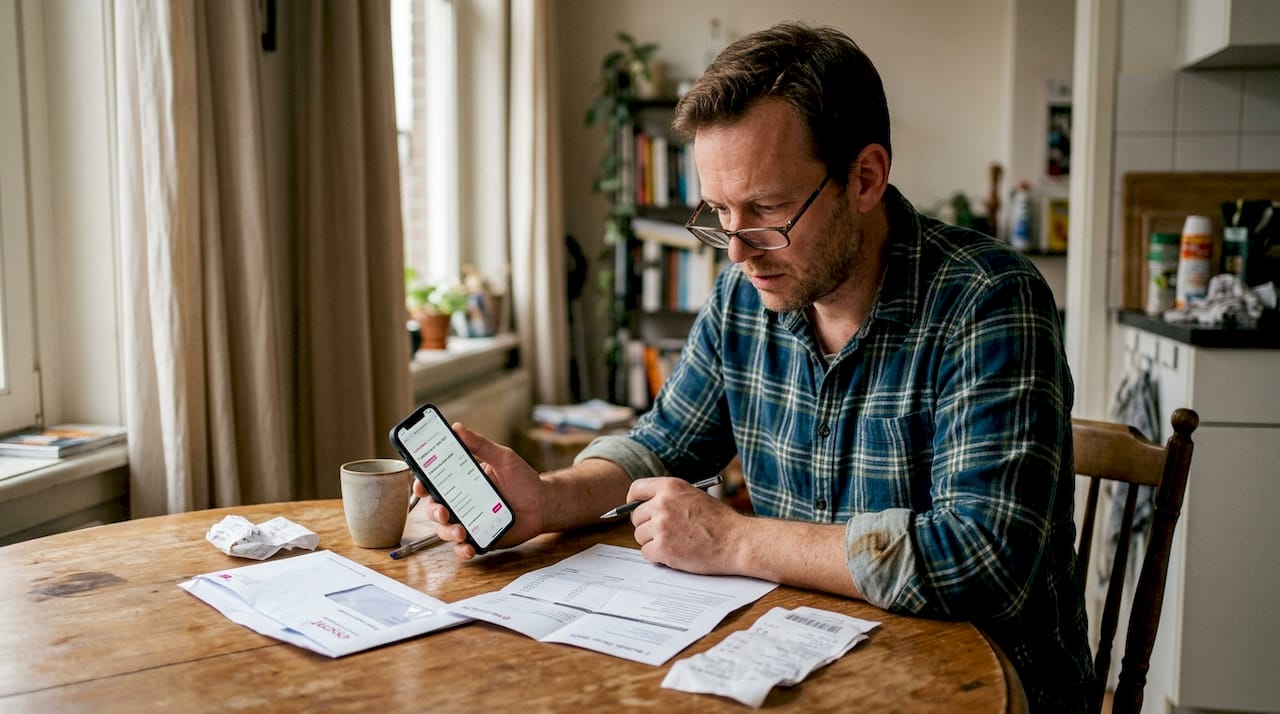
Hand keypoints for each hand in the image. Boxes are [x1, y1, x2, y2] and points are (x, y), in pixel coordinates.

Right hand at [413, 422, 545, 560]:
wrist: (543, 504)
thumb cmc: (523, 480)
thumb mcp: (503, 458)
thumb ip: (481, 445)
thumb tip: (458, 428)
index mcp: (461, 481)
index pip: (434, 483)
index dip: (421, 485)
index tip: (420, 486)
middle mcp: (461, 502)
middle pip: (434, 508)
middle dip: (433, 511)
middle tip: (443, 511)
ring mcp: (469, 521)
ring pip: (445, 530)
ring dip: (447, 532)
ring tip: (460, 532)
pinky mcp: (479, 538)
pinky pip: (463, 547)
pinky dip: (462, 550)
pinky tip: (468, 548)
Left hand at [628, 476, 742, 574]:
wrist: (736, 542)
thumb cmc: (719, 521)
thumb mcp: (693, 496)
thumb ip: (669, 497)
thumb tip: (645, 507)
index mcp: (670, 487)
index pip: (636, 489)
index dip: (633, 501)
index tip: (635, 509)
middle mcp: (662, 503)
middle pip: (636, 516)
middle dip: (647, 526)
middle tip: (664, 532)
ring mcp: (661, 526)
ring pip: (639, 536)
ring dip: (653, 542)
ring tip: (675, 542)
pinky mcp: (662, 548)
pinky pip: (646, 553)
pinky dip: (658, 556)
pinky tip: (675, 553)